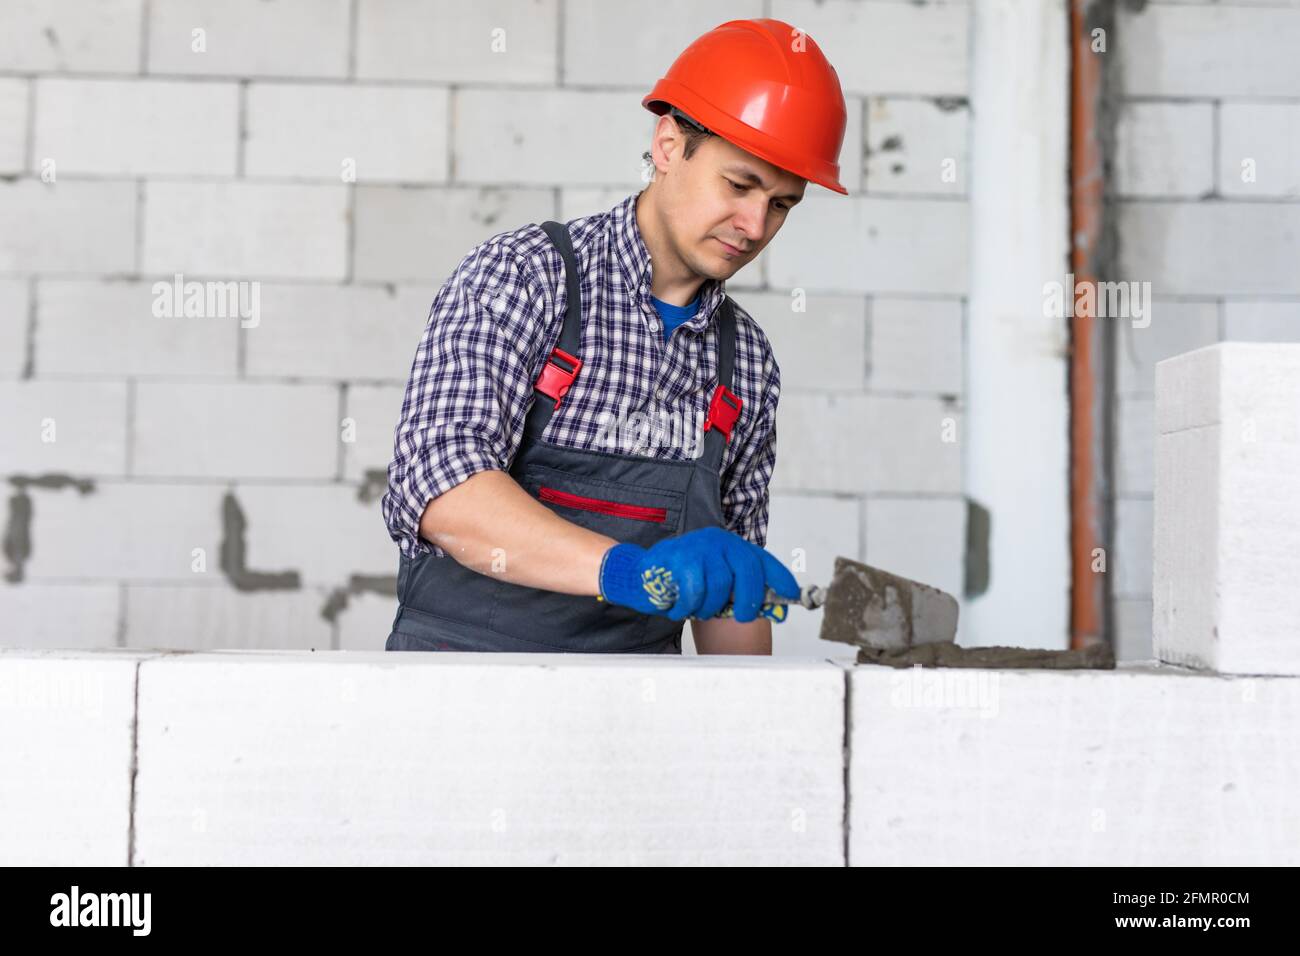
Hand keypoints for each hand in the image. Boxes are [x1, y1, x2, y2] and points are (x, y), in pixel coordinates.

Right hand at [598, 526, 799, 621]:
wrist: (639, 573)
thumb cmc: (681, 581)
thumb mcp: (715, 584)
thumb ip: (739, 593)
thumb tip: (770, 609)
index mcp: (731, 546)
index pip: (763, 561)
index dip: (781, 579)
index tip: (792, 596)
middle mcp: (718, 541)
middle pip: (748, 572)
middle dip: (748, 601)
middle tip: (742, 616)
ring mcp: (698, 547)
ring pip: (720, 587)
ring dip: (709, 607)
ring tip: (696, 608)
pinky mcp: (679, 557)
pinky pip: (695, 593)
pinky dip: (688, 607)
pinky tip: (679, 606)